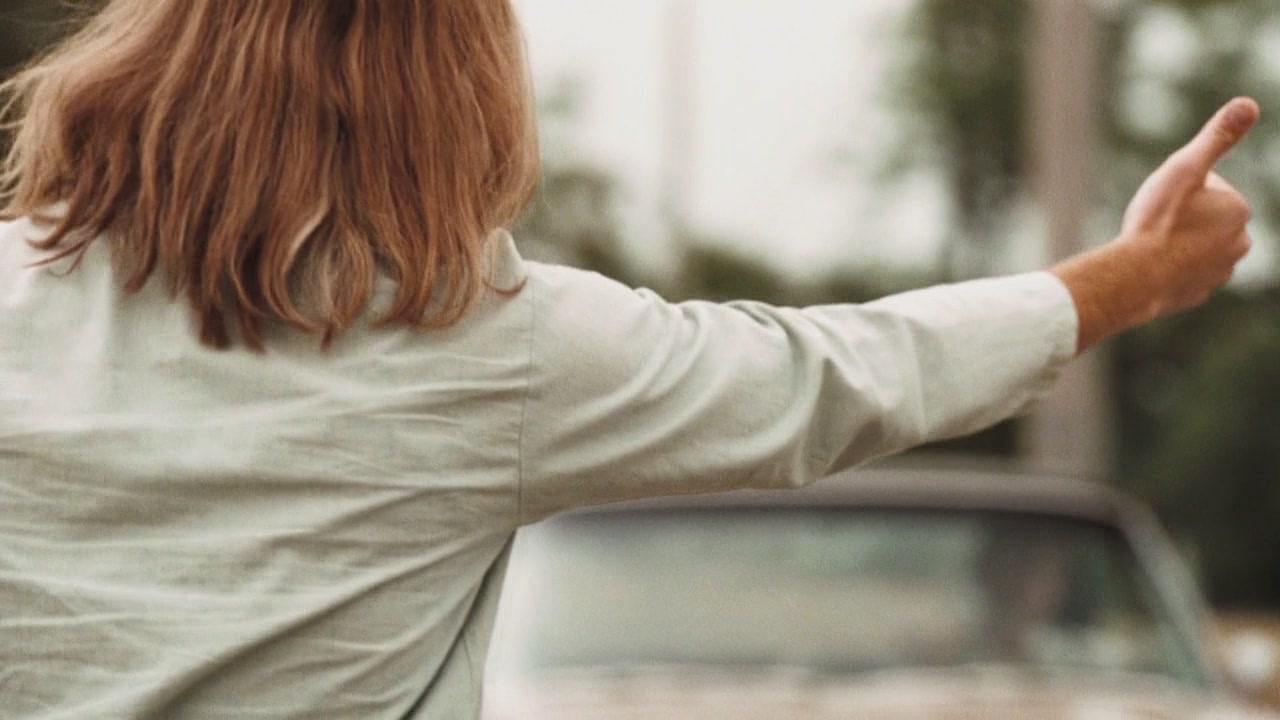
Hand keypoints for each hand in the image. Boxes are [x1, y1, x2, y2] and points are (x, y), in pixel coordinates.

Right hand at [1051, 97, 1259, 351]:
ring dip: (1177, 244)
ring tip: (1150, 245)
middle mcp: (1239, 243)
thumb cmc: (1157, 221)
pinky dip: (1170, 269)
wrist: (1134, 277)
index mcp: (1238, 210)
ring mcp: (1219, 273)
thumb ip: (1217, 137)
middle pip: (1206, 220)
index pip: (1210, 189)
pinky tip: (1151, 267)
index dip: (1181, 190)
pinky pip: (1185, 274)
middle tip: (1155, 223)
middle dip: (1184, 218)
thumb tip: (1249, 103)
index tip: (1163, 202)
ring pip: (1197, 248)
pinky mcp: (1198, 295)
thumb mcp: (1184, 168)